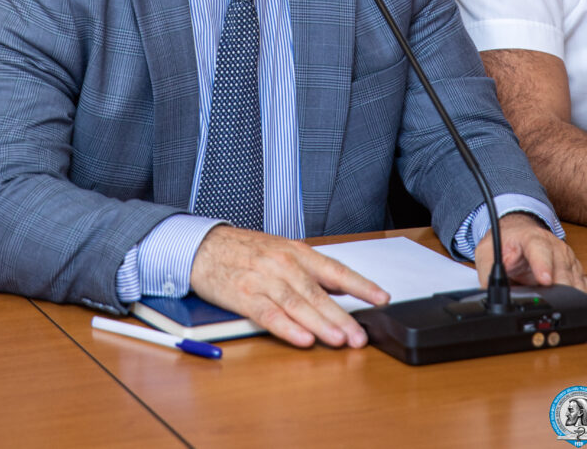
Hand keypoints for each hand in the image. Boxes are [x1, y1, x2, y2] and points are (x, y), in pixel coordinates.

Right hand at [189, 225, 389, 348]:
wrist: (204, 246)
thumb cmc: (245, 250)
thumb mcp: (281, 250)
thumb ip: (309, 269)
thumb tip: (342, 287)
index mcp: (296, 251)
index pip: (335, 269)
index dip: (360, 285)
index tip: (382, 298)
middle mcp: (283, 264)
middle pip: (318, 293)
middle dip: (342, 316)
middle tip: (360, 336)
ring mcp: (263, 280)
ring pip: (297, 305)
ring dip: (320, 324)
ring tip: (339, 340)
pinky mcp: (243, 296)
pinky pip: (268, 315)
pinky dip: (287, 328)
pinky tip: (303, 339)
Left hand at [474, 213, 586, 314]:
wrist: (518, 231)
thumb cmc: (505, 242)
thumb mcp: (487, 252)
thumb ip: (488, 271)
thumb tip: (489, 292)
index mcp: (532, 239)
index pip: (538, 249)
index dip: (542, 264)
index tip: (544, 279)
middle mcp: (553, 247)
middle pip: (561, 266)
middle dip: (563, 285)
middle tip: (564, 303)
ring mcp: (566, 259)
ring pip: (576, 277)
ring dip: (581, 294)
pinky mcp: (573, 271)